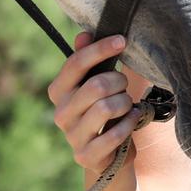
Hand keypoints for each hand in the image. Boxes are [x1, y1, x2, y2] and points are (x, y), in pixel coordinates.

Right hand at [47, 32, 152, 171]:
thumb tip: (83, 34)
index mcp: (58, 90)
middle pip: (96, 85)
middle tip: (124, 86)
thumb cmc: (104, 109)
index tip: (122, 40)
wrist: (108, 154)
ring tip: (127, 105)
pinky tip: (132, 120)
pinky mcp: (86, 156)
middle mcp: (61, 113)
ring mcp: (72, 136)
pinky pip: (114, 134)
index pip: (76, 63)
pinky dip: (129, 123)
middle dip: (119, 81)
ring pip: (106, 108)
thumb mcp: (96, 83)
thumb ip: (89, 60)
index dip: (100, 49)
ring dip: (125, 103)